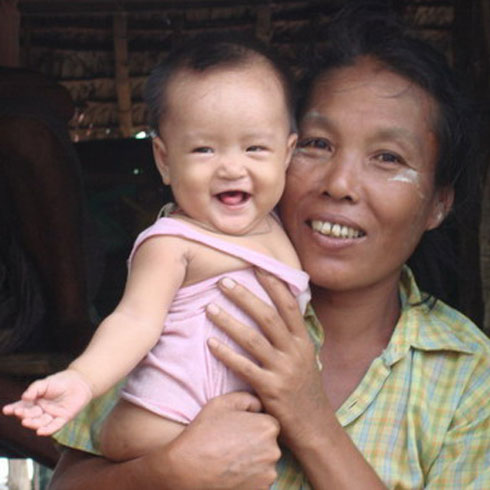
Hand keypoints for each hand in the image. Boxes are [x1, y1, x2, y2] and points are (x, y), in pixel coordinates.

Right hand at [2, 369, 91, 435]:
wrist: (80, 382)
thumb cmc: (60, 381)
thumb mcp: (45, 383)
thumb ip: (34, 389)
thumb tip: (24, 398)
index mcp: (34, 402)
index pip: (22, 407)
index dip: (14, 409)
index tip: (6, 410)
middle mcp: (41, 411)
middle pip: (30, 415)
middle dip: (24, 415)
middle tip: (20, 412)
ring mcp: (51, 416)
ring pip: (39, 423)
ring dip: (33, 423)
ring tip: (26, 421)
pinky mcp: (63, 419)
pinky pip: (54, 427)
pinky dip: (47, 430)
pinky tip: (40, 431)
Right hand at [135, 391, 279, 489]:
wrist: (186, 469)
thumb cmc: (203, 433)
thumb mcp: (222, 402)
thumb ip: (247, 398)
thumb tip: (259, 405)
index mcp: (267, 427)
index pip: (270, 423)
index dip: (253, 425)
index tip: (238, 430)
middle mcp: (274, 452)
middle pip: (269, 444)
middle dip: (255, 443)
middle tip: (232, 444)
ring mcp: (268, 475)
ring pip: (265, 464)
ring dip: (253, 461)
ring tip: (230, 459)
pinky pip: (259, 481)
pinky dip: (249, 478)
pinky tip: (231, 473)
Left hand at [206, 269, 328, 448]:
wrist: (316, 427)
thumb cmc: (306, 390)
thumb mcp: (306, 359)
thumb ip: (293, 337)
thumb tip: (278, 312)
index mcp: (304, 341)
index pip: (289, 305)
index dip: (274, 285)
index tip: (258, 267)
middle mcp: (295, 351)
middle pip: (268, 316)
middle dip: (245, 296)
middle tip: (223, 281)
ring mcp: (283, 370)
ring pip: (253, 338)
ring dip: (229, 321)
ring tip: (210, 308)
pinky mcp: (270, 389)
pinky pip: (244, 367)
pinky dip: (226, 353)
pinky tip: (211, 343)